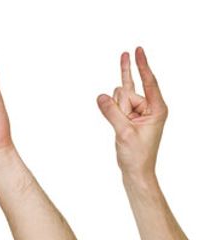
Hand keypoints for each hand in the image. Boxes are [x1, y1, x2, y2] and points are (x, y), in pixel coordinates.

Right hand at [94, 48, 167, 174]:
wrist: (136, 171)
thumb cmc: (137, 154)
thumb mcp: (123, 133)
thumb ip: (112, 112)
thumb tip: (100, 96)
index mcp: (157, 109)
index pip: (148, 82)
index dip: (141, 65)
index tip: (138, 49)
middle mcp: (150, 106)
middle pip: (126, 92)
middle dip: (119, 107)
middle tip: (126, 127)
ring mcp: (139, 110)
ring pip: (118, 98)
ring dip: (114, 111)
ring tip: (121, 130)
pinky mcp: (129, 115)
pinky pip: (117, 101)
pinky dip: (111, 106)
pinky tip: (108, 102)